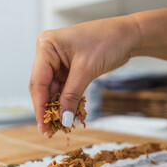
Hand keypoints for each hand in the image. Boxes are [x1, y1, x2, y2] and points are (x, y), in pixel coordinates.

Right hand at [29, 8, 166, 135]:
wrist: (129, 35)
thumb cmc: (107, 41)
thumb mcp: (86, 69)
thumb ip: (72, 95)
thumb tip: (63, 119)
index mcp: (46, 46)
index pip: (38, 81)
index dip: (40, 106)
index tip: (43, 127)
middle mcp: (49, 54)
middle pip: (43, 87)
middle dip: (49, 109)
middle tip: (51, 131)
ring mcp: (60, 62)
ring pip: (55, 91)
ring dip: (61, 108)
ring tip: (64, 126)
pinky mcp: (71, 69)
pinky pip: (67, 90)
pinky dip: (71, 102)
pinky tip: (76, 115)